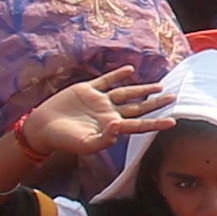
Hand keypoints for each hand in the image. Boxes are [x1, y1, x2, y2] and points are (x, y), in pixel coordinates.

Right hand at [11, 77, 176, 167]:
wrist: (43, 127)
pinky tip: (130, 70)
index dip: (156, 122)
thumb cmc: (64, 140)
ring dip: (142, 89)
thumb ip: (103, 139)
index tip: (173, 120)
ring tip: (158, 86)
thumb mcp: (85, 144)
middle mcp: (109, 113)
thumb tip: (119, 127)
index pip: (139, 125)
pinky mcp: (88, 89)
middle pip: (138, 108)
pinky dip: (118, 75)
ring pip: (126, 93)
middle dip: (155, 103)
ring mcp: (100, 101)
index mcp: (111, 127)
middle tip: (173, 97)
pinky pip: (107, 80)